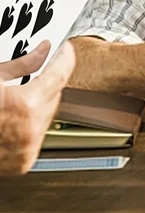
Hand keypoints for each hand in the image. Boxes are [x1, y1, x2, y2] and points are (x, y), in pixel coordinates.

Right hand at [0, 41, 75, 174]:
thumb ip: (22, 64)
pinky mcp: (22, 162)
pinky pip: (36, 136)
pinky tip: (12, 118)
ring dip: (38, 104)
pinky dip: (29, 126)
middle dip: (47, 81)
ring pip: (48, 115)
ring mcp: (26, 149)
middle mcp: (30, 130)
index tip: (64, 50)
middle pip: (56, 95)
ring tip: (13, 99)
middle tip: (32, 73)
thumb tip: (42, 51)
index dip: (64, 58)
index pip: (61, 73)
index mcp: (25, 105)